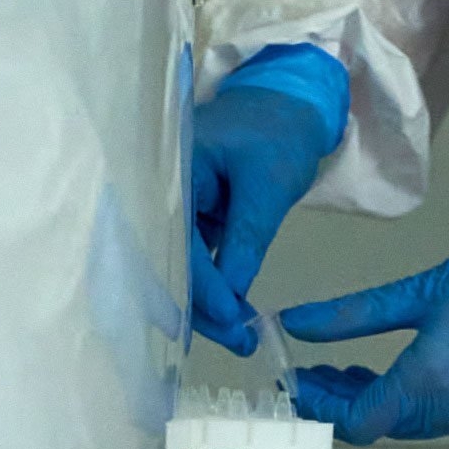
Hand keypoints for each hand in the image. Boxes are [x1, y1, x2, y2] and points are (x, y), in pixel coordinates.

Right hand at [190, 86, 328, 354]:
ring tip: (240, 339)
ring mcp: (173, 208)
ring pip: (178, 267)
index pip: (176, 240)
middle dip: (198, 308)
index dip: (201, 286)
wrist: (289, 105)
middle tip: (238, 343)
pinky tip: (230, 317)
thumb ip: (246, 241)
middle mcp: (159, 192)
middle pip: (166, 262)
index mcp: (169, 171)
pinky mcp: (189, 220)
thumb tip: (230, 298)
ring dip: (206, 306)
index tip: (231, 320)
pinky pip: (192, 261)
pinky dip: (211, 289)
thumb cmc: (279, 134)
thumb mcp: (267, 188)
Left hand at [281, 193, 448, 443]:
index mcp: (428, 383)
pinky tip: (392, 371)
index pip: (356, 419)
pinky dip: (405, 401)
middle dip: (340, 400)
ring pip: (405, 423)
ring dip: (372, 400)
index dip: (320, 404)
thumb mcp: (418, 291)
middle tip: (314, 369)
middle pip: (378, 423)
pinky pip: (434, 418)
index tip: (297, 379)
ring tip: (345, 367)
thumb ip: (351, 315)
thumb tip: (294, 324)